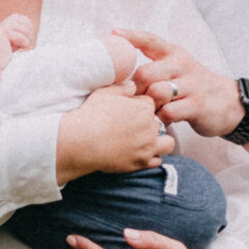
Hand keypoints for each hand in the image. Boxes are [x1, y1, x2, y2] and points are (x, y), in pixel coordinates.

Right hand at [55, 84, 169, 181]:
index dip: (139, 106)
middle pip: (159, 122)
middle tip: (132, 126)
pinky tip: (138, 153)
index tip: (128, 111)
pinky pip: (157, 161)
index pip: (150, 104)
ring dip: (159, 141)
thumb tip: (133, 86)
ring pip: (167, 144)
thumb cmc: (91, 115)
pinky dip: (151, 157)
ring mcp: (147, 147)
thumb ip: (122, 87)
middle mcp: (150, 127)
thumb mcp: (105, 93)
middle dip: (150, 123)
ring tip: (145, 141)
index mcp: (144, 108)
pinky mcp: (140, 162)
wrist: (81, 142)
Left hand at [113, 31, 241, 141]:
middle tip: (136, 100)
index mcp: (174, 54)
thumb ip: (154, 68)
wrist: (229, 103)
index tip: (114, 33)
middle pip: (145, 73)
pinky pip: (169, 112)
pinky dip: (161, 119)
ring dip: (148, 106)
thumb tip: (121, 76)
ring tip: (151, 111)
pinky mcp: (197, 105)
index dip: (131, 36)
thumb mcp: (177, 69)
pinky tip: (164, 120)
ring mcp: (191, 85)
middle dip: (136, 89)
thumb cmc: (193, 86)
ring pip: (156, 92)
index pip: (150, 40)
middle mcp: (182, 65)